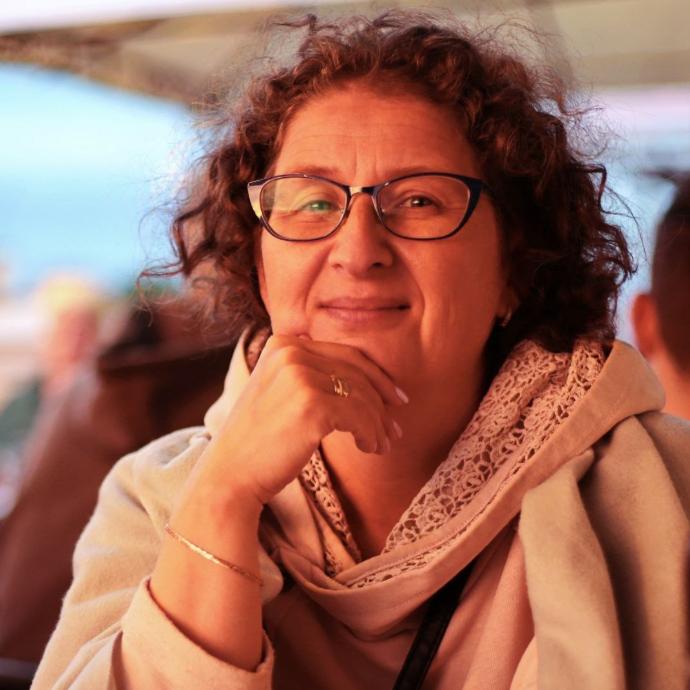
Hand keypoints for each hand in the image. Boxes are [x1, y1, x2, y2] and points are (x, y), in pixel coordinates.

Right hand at [183, 334, 407, 510]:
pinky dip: (371, 434)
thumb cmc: (259, 441)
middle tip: (396, 427)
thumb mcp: (280, 392)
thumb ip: (312, 375)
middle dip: (382, 401)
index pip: (346, 353)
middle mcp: (291, 351)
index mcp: (283, 343)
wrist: (230, 474)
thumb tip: (368, 380)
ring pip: (361, 396)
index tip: (395, 397)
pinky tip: (370, 448)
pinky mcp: (311, 404)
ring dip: (379, 423)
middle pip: (357, 373)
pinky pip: (359, 417)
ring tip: (384, 444)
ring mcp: (300, 376)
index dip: (376, 376)